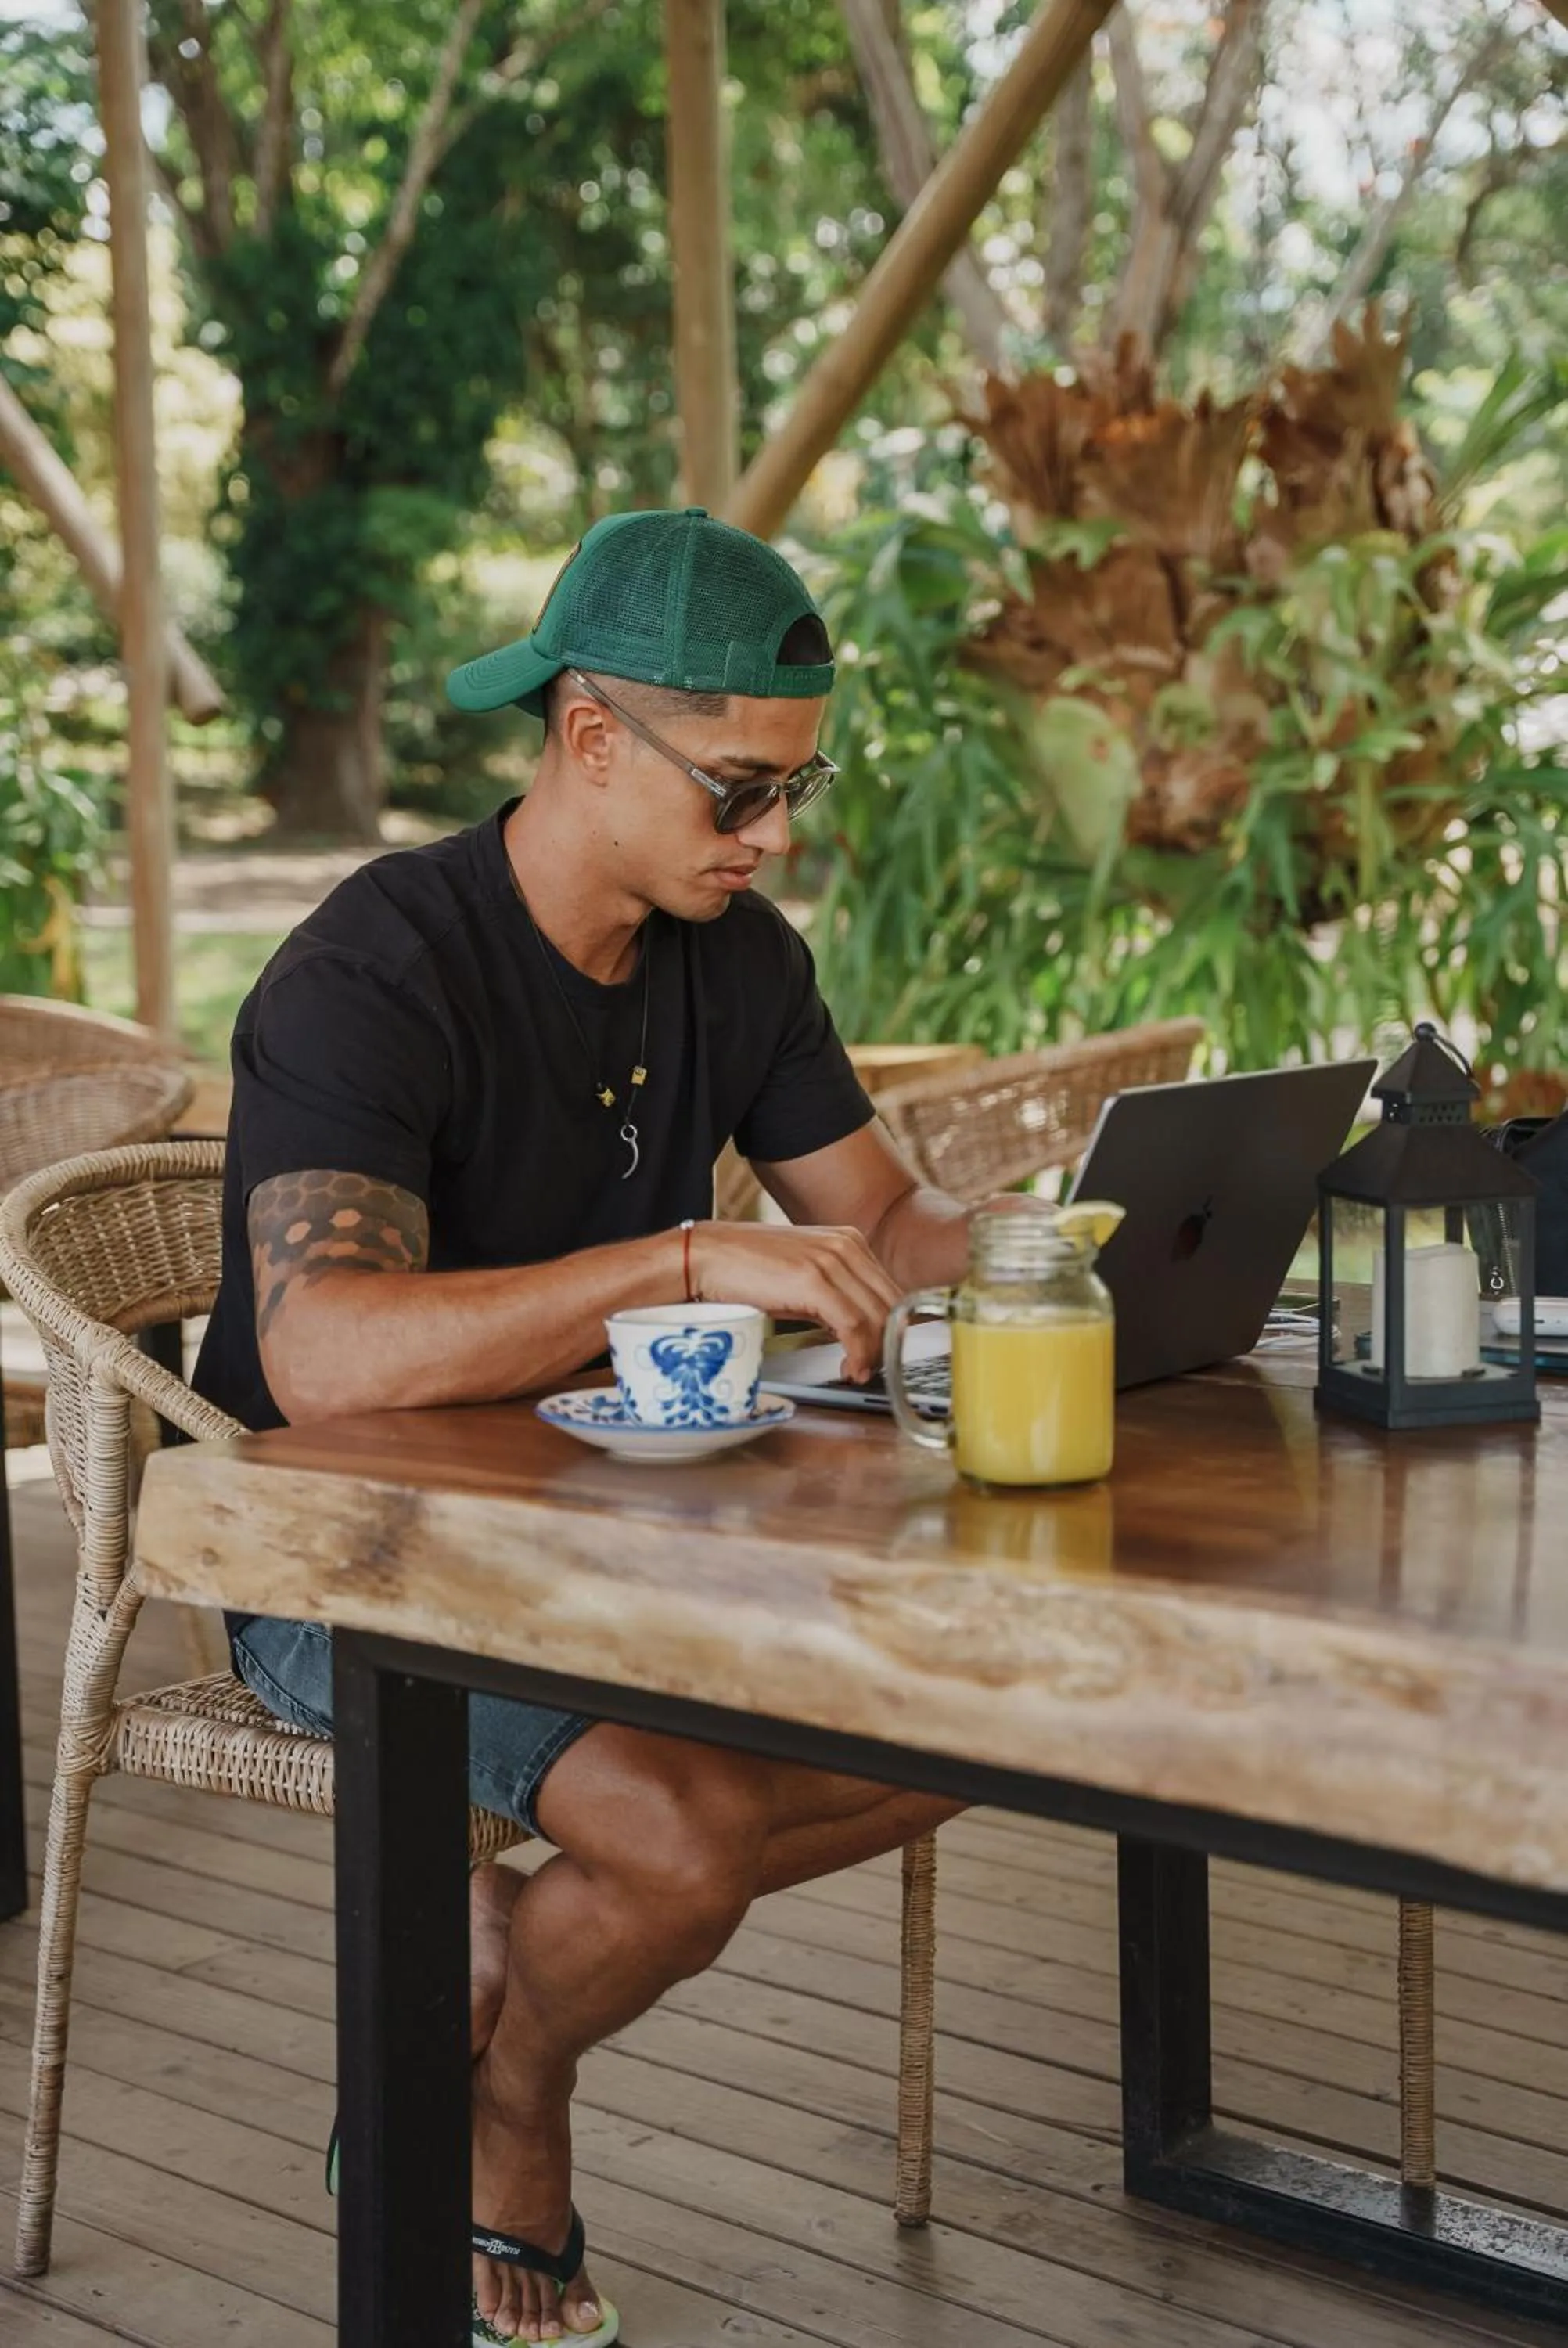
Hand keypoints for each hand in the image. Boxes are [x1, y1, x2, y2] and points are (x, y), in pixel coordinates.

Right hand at [688, 1221, 904, 1382]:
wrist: (705, 1257)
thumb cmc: (746, 1271)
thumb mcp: (802, 1277)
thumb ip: (834, 1295)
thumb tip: (857, 1330)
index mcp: (848, 1241)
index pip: (890, 1290)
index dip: (891, 1328)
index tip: (882, 1354)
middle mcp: (846, 1246)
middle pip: (891, 1304)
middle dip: (887, 1344)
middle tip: (871, 1369)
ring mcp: (832, 1260)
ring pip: (877, 1316)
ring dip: (874, 1354)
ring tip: (857, 1372)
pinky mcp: (815, 1281)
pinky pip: (854, 1325)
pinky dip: (858, 1353)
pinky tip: (850, 1368)